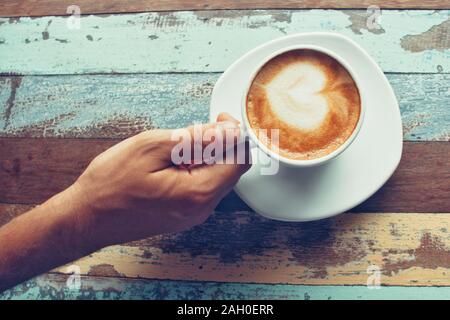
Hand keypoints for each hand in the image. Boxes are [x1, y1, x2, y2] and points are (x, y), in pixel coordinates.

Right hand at [71, 113, 250, 246]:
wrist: (88, 217)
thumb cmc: (112, 183)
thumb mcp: (152, 147)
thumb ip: (196, 139)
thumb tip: (227, 131)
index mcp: (198, 193)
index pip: (240, 160)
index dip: (235, 134)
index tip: (218, 120)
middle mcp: (202, 208)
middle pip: (230, 168)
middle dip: (218, 144)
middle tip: (188, 132)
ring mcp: (193, 214)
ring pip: (216, 176)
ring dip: (204, 156)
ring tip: (173, 150)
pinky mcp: (184, 214)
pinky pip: (202, 186)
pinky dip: (194, 169)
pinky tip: (170, 164)